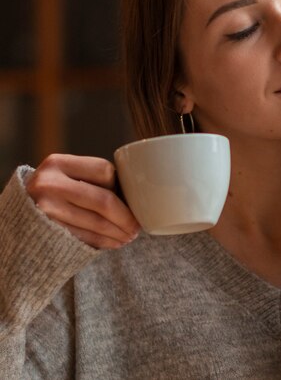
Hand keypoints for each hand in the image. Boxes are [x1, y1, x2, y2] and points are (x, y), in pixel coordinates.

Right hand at [26, 154, 140, 249]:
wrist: (17, 213)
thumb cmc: (52, 191)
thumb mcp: (65, 174)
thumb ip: (91, 178)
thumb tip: (136, 192)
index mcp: (58, 163)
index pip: (105, 171)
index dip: (121, 186)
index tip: (134, 198)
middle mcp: (49, 184)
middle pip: (103, 201)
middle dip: (126, 217)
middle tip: (137, 227)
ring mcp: (45, 209)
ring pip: (95, 223)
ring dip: (117, 232)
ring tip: (129, 237)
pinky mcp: (46, 231)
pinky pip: (84, 238)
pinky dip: (103, 242)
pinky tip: (114, 243)